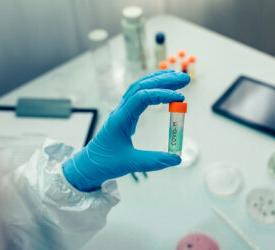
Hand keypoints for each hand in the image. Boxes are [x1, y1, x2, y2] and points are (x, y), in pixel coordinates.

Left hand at [63, 70, 189, 190]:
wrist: (89, 164)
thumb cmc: (105, 162)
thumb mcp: (130, 163)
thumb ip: (154, 161)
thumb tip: (177, 159)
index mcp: (121, 119)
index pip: (142, 97)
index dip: (162, 95)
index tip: (180, 99)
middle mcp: (121, 110)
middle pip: (143, 86)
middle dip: (164, 80)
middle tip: (185, 79)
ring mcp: (122, 110)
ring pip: (140, 87)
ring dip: (159, 80)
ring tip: (177, 79)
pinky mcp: (125, 114)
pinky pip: (139, 94)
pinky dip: (152, 87)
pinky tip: (163, 88)